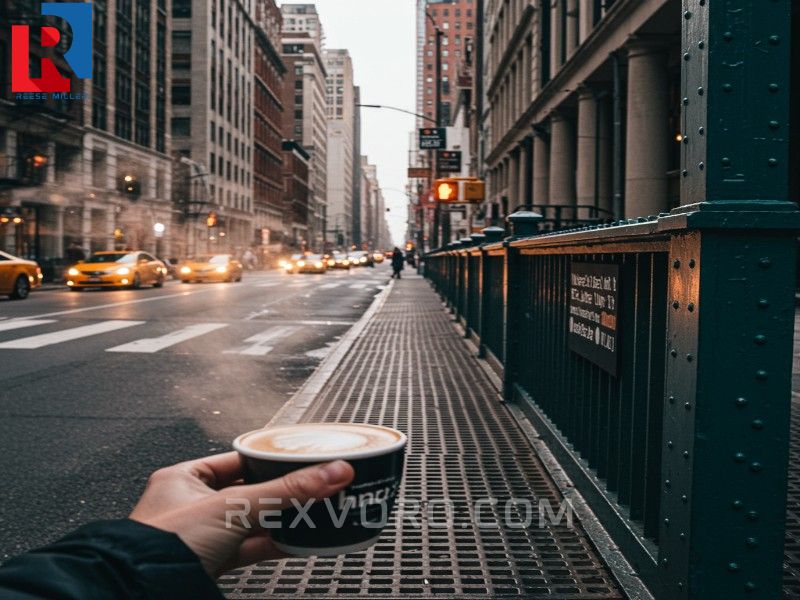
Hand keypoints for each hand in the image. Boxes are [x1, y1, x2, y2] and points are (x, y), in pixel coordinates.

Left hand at [130, 452, 353, 577]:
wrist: (145, 592)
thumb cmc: (166, 545)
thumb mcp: (234, 507)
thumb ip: (286, 491)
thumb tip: (330, 473)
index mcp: (184, 478)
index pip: (237, 459)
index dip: (268, 459)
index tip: (298, 459)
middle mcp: (191, 505)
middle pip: (249, 490)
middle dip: (281, 492)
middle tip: (312, 485)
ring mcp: (202, 536)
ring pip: (252, 521)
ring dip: (281, 519)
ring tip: (312, 511)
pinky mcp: (213, 563)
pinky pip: (251, 548)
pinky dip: (276, 544)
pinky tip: (298, 541)